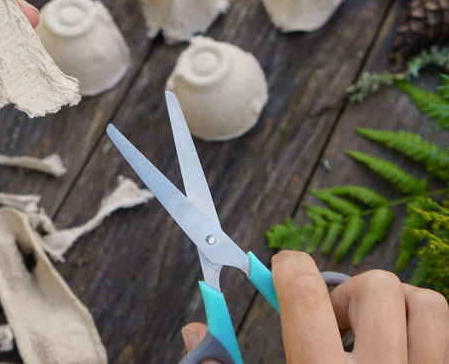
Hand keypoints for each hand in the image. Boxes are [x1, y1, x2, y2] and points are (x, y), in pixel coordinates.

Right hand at [181, 251, 448, 362]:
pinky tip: (397, 353)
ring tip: (368, 335)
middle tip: (329, 322)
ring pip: (424, 302)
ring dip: (394, 306)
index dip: (288, 265)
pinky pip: (446, 333)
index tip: (283, 267)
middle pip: (373, 287)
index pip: (305, 292)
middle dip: (343, 291)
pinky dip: (423, 330)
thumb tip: (194, 330)